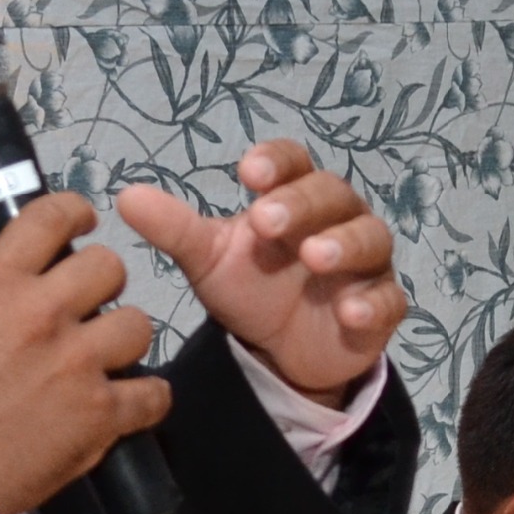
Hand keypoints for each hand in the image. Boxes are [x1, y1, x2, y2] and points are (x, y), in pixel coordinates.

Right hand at [0, 190, 164, 513]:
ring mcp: (78, 363)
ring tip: (106, 360)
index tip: (83, 222)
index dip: (74, 214)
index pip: (49, 219)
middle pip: (108, 268)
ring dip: (124, 341)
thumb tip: (6, 276)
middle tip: (89, 308)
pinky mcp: (100, 413)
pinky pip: (153, 393)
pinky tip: (132, 403)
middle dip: (102, 285)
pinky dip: (147, 399)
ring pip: (138, 324)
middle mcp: (44, 314)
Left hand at [115, 141, 407, 406]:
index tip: (248, 172)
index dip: (277, 162)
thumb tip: (125, 197)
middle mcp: (337, 220)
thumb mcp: (209, 260)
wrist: (281, 350)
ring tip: (316, 258)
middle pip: (332, 195)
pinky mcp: (380, 308)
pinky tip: (350, 313)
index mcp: (294, 196)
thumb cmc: (252, 287)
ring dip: (345, 244)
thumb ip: (175, 230)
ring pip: (370, 239)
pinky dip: (373, 304)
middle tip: (266, 221)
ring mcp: (365, 264)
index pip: (294, 163)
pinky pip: (388, 300)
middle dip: (302, 205)